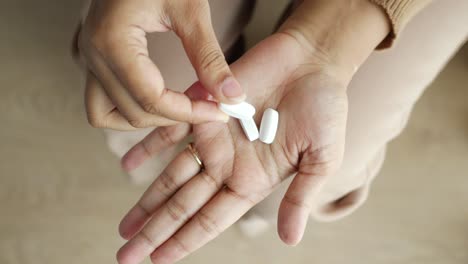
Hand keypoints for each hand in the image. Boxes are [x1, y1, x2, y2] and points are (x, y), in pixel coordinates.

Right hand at [76, 0, 243, 129]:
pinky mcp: (93, 60)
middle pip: (133, 112)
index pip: (151, 99)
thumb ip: (209, 57)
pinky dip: (128, 109)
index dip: (189, 112)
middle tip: (206, 106)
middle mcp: (93, 55)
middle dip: (174, 117)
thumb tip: (230, 95)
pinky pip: (102, 102)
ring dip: (147, 119)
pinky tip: (156, 100)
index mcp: (112, 41)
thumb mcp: (190, 11)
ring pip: (108, 116)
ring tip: (180, 106)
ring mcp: (88, 59)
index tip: (218, 111)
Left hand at [116, 33, 347, 263]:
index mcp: (252, 181)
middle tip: (128, 256)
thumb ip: (301, 197)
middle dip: (156, 231)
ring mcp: (213, 137)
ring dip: (147, 201)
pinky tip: (127, 164)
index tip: (157, 262)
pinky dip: (148, 146)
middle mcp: (226, 164)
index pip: (210, 219)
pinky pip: (169, 130)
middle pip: (183, 205)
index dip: (184, 241)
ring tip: (125, 228)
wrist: (312, 61)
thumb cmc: (325, 109)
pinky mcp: (204, 108)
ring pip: (171, 175)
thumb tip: (289, 240)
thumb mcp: (321, 159)